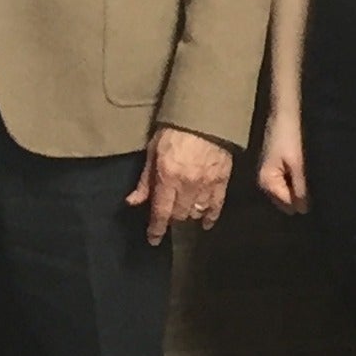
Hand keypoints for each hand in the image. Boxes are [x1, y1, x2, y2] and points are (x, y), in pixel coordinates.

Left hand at [126, 126, 234, 245]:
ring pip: (196, 213)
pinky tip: (206, 222)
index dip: (156, 230)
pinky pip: (216, 207)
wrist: (207, 115)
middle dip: (172, 218)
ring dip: (188, 215)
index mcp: (167, 178)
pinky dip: (210, 216)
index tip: (153, 240)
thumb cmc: (175, 129)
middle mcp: (187, 186)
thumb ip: (145, 180)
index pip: (160, 213)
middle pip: (179, 215)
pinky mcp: (222, 182)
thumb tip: (133, 202)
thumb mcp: (153, 150)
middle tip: (168, 214)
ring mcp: (206, 185)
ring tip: (184, 212)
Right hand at [256, 107, 307, 214]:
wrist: (284, 113)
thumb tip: (303, 210)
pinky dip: (295, 180)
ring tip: (311, 177)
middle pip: (285, 200)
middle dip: (299, 195)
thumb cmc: (290, 136)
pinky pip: (286, 182)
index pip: (287, 204)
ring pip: (286, 191)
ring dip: (298, 187)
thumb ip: (300, 188)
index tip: (316, 192)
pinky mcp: (274, 167)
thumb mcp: (297, 164)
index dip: (302, 201)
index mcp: (267, 182)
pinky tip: (305, 172)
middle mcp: (264, 182)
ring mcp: (268, 175)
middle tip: (315, 185)